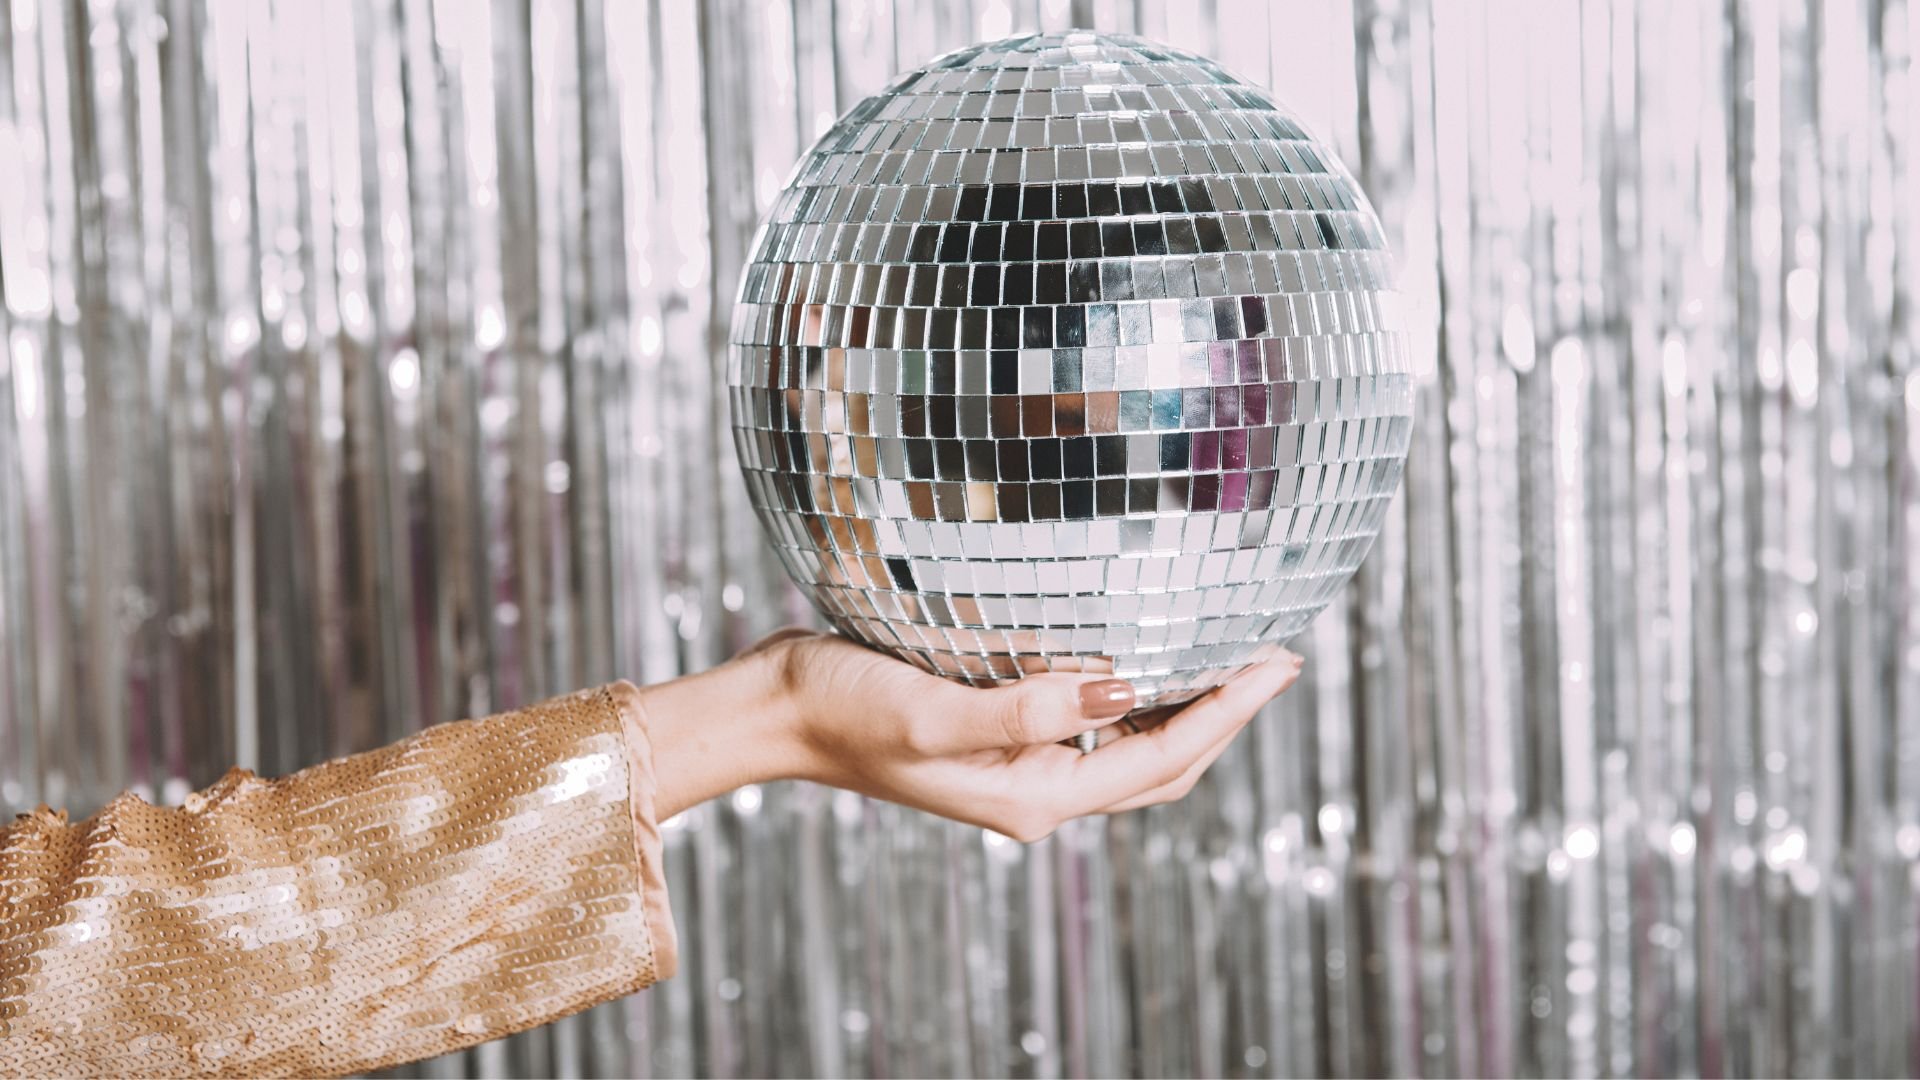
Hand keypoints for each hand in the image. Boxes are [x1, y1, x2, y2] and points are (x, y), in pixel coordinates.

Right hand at [637, 629, 1303, 839]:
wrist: (779, 714)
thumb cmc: (844, 710)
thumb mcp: (934, 711)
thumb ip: (1027, 709)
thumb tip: (1119, 688)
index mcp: (1035, 795)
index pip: (1162, 758)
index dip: (1227, 713)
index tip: (1278, 664)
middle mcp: (1036, 790)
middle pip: (1161, 765)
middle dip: (1223, 715)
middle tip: (1273, 658)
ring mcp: (1018, 768)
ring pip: (1130, 750)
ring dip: (1183, 707)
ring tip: (1224, 655)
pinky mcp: (998, 737)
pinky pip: (1089, 728)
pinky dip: (1130, 697)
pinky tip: (1135, 655)